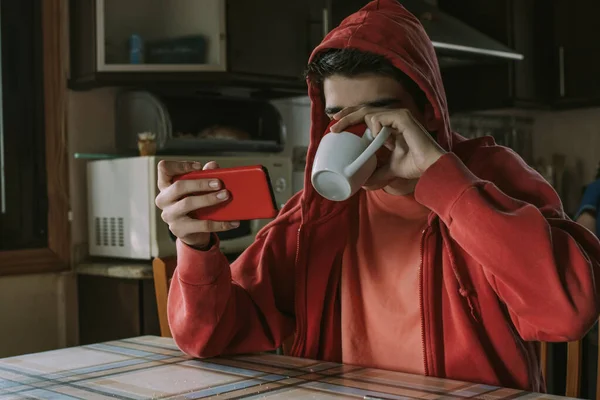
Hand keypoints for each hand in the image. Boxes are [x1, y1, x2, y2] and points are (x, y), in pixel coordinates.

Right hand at [154, 160, 239, 247]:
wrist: (192, 232)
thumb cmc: (193, 203)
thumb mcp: (197, 188)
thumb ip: (204, 175)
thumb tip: (213, 166)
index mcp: (165, 185)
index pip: (164, 168)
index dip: (180, 165)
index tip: (198, 167)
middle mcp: (163, 200)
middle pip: (178, 186)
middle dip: (200, 183)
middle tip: (219, 183)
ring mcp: (170, 216)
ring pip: (188, 204)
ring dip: (209, 199)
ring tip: (225, 196)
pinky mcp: (180, 230)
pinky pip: (202, 225)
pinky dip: (220, 223)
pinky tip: (233, 222)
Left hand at [330, 108, 445, 186]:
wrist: (430, 168)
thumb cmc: (414, 166)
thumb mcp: (389, 171)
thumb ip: (376, 174)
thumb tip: (362, 185)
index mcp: (389, 128)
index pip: (366, 118)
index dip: (351, 119)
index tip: (335, 126)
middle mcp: (393, 119)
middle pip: (365, 110)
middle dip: (347, 114)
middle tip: (333, 121)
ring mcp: (398, 116)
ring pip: (369, 112)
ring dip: (352, 119)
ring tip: (340, 128)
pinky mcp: (403, 118)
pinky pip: (380, 117)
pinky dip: (374, 125)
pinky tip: (375, 137)